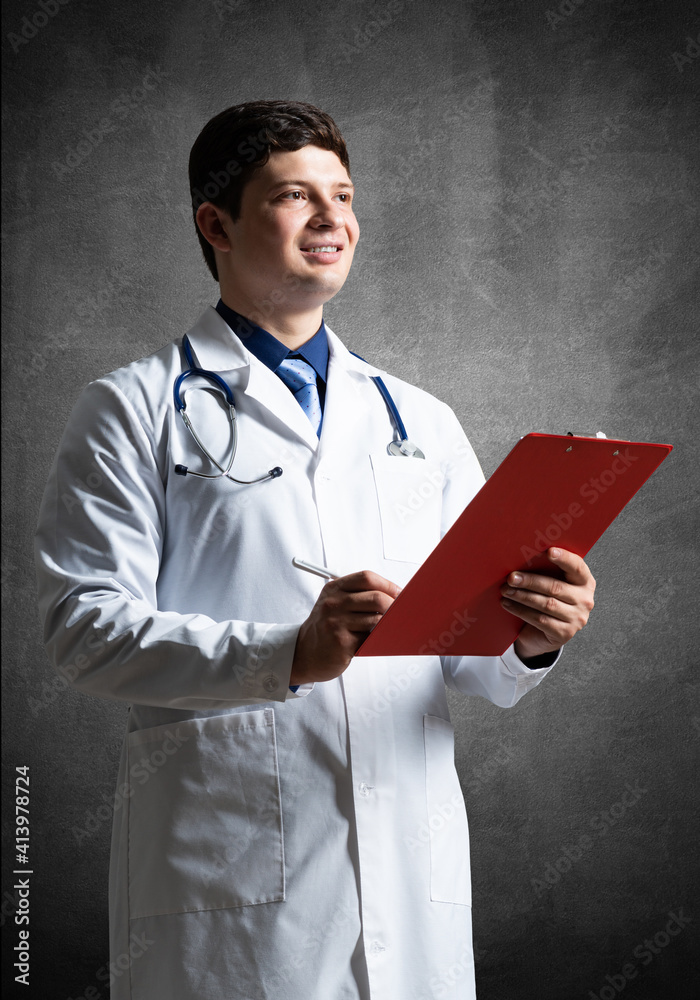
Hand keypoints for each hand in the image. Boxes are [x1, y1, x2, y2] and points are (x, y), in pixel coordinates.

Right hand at [291, 570, 400, 684]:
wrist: (304, 654)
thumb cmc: (326, 628)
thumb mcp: (334, 604)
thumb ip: (357, 596)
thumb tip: (394, 596)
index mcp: (333, 589)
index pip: (366, 578)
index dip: (388, 584)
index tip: (400, 594)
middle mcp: (333, 603)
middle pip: (376, 597)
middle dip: (394, 605)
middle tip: (402, 612)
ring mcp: (336, 623)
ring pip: (376, 619)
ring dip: (388, 624)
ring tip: (391, 627)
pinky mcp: (341, 642)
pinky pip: (371, 637)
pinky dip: (379, 638)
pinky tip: (378, 639)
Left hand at [499, 548, 595, 660]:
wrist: (544, 633)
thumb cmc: (546, 598)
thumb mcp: (550, 582)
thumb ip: (545, 570)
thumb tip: (520, 557)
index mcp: (585, 581)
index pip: (577, 567)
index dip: (564, 558)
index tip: (549, 551)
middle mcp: (585, 600)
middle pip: (555, 587)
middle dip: (530, 581)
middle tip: (511, 578)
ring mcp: (577, 619)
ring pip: (546, 604)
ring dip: (522, 596)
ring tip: (505, 590)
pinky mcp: (565, 634)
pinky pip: (540, 620)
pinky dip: (521, 611)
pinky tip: (508, 604)